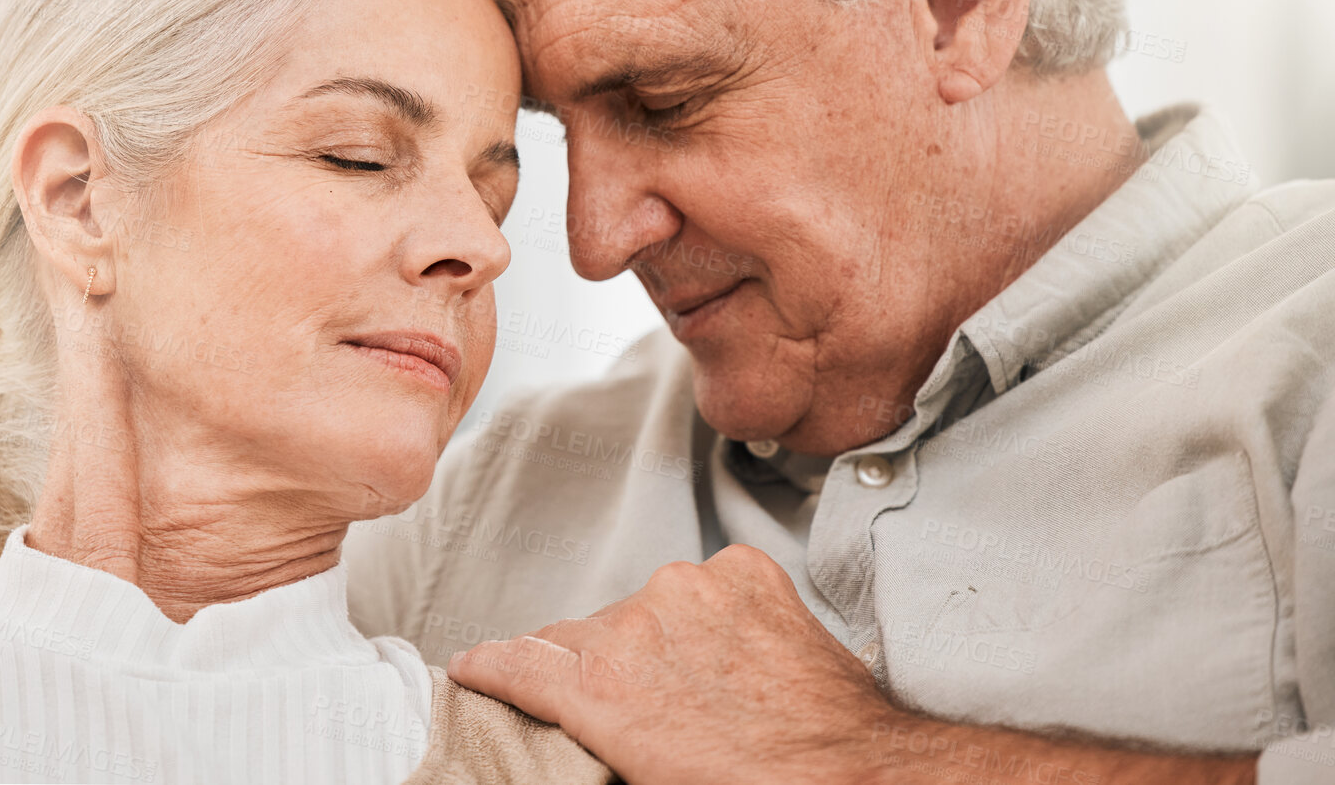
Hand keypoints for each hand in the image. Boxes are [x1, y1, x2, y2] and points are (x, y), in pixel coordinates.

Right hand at [446, 543, 892, 784]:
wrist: (860, 774)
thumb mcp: (643, 781)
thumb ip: (589, 733)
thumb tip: (570, 729)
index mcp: (600, 687)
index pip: (515, 661)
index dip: (490, 667)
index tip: (474, 667)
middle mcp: (634, 623)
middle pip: (581, 635)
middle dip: (592, 666)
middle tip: (631, 704)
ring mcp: (691, 588)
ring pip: (643, 605)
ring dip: (655, 637)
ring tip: (698, 685)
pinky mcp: (743, 570)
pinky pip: (705, 584)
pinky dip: (710, 613)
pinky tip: (735, 654)